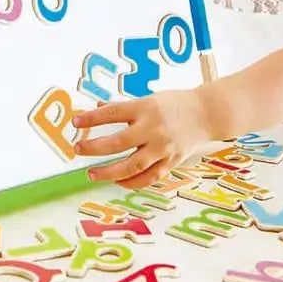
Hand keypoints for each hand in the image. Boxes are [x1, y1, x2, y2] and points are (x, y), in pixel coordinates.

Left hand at [71, 88, 208, 188]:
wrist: (207, 114)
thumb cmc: (174, 103)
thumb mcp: (148, 98)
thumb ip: (122, 106)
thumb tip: (96, 107)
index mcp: (145, 107)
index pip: (113, 113)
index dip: (92, 119)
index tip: (75, 122)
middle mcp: (153, 128)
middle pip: (119, 142)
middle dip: (95, 148)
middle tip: (77, 149)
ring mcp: (163, 148)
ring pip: (133, 166)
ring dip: (109, 172)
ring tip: (91, 174)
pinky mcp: (171, 162)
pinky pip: (149, 177)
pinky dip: (132, 182)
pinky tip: (117, 181)